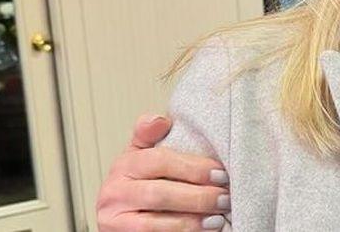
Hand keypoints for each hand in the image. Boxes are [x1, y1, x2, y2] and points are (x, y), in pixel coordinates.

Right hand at [96, 114, 230, 230]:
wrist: (120, 217)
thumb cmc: (139, 184)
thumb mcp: (141, 156)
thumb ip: (149, 136)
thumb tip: (159, 119)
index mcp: (123, 166)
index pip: (159, 161)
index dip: (193, 167)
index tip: (220, 172)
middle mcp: (114, 193)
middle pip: (159, 194)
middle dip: (197, 197)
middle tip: (224, 198)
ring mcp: (115, 220)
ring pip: (155, 223)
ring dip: (191, 221)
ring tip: (218, 218)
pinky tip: (203, 231)